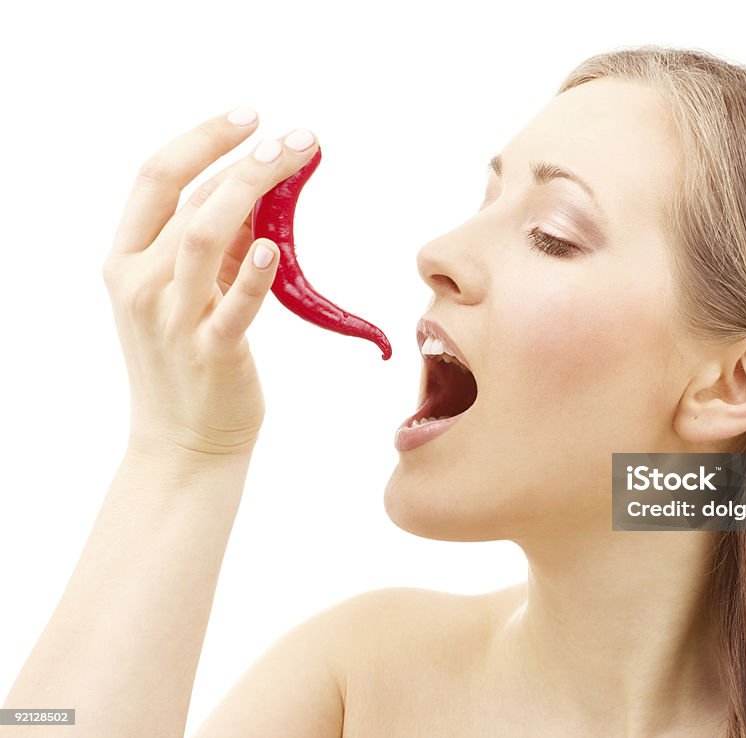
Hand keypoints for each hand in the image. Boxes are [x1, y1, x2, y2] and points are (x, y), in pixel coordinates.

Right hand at [102, 108, 318, 456]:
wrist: (183, 443)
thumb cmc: (187, 362)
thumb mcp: (182, 295)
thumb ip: (211, 248)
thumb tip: (257, 198)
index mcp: (126, 260)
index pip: (156, 178)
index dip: (201, 139)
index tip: (248, 116)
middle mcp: (139, 282)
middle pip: (190, 198)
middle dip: (245, 158)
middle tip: (296, 138)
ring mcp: (171, 318)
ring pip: (204, 235)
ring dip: (252, 190)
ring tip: (292, 162)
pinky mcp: (210, 352)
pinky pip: (233, 306)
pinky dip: (252, 274)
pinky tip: (272, 245)